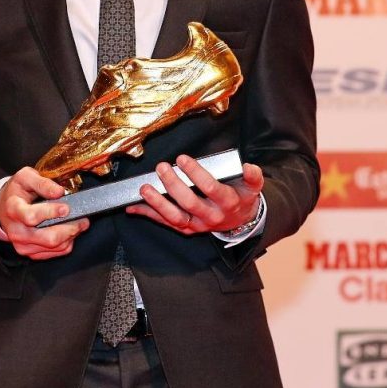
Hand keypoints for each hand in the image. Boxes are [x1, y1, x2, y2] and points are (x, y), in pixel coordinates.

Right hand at [0, 167, 88, 259]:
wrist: (4, 208)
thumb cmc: (17, 191)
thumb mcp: (25, 177)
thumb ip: (42, 183)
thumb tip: (60, 192)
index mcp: (14, 209)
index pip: (31, 216)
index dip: (51, 213)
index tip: (66, 208)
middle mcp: (17, 231)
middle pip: (47, 238)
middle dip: (69, 228)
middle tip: (83, 219)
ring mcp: (23, 245)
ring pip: (54, 246)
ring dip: (71, 235)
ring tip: (80, 223)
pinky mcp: (30, 253)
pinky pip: (54, 253)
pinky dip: (66, 243)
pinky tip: (70, 231)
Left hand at [126, 155, 263, 235]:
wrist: (242, 221)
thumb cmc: (241, 197)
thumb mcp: (252, 186)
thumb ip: (252, 176)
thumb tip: (248, 166)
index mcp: (228, 202)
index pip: (210, 188)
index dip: (196, 174)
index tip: (183, 159)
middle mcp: (212, 216)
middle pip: (190, 203)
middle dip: (173, 185)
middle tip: (161, 167)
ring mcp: (198, 225)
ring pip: (176, 218)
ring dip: (157, 204)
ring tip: (144, 189)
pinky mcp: (187, 229)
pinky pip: (166, 223)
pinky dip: (148, 215)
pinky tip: (133, 207)